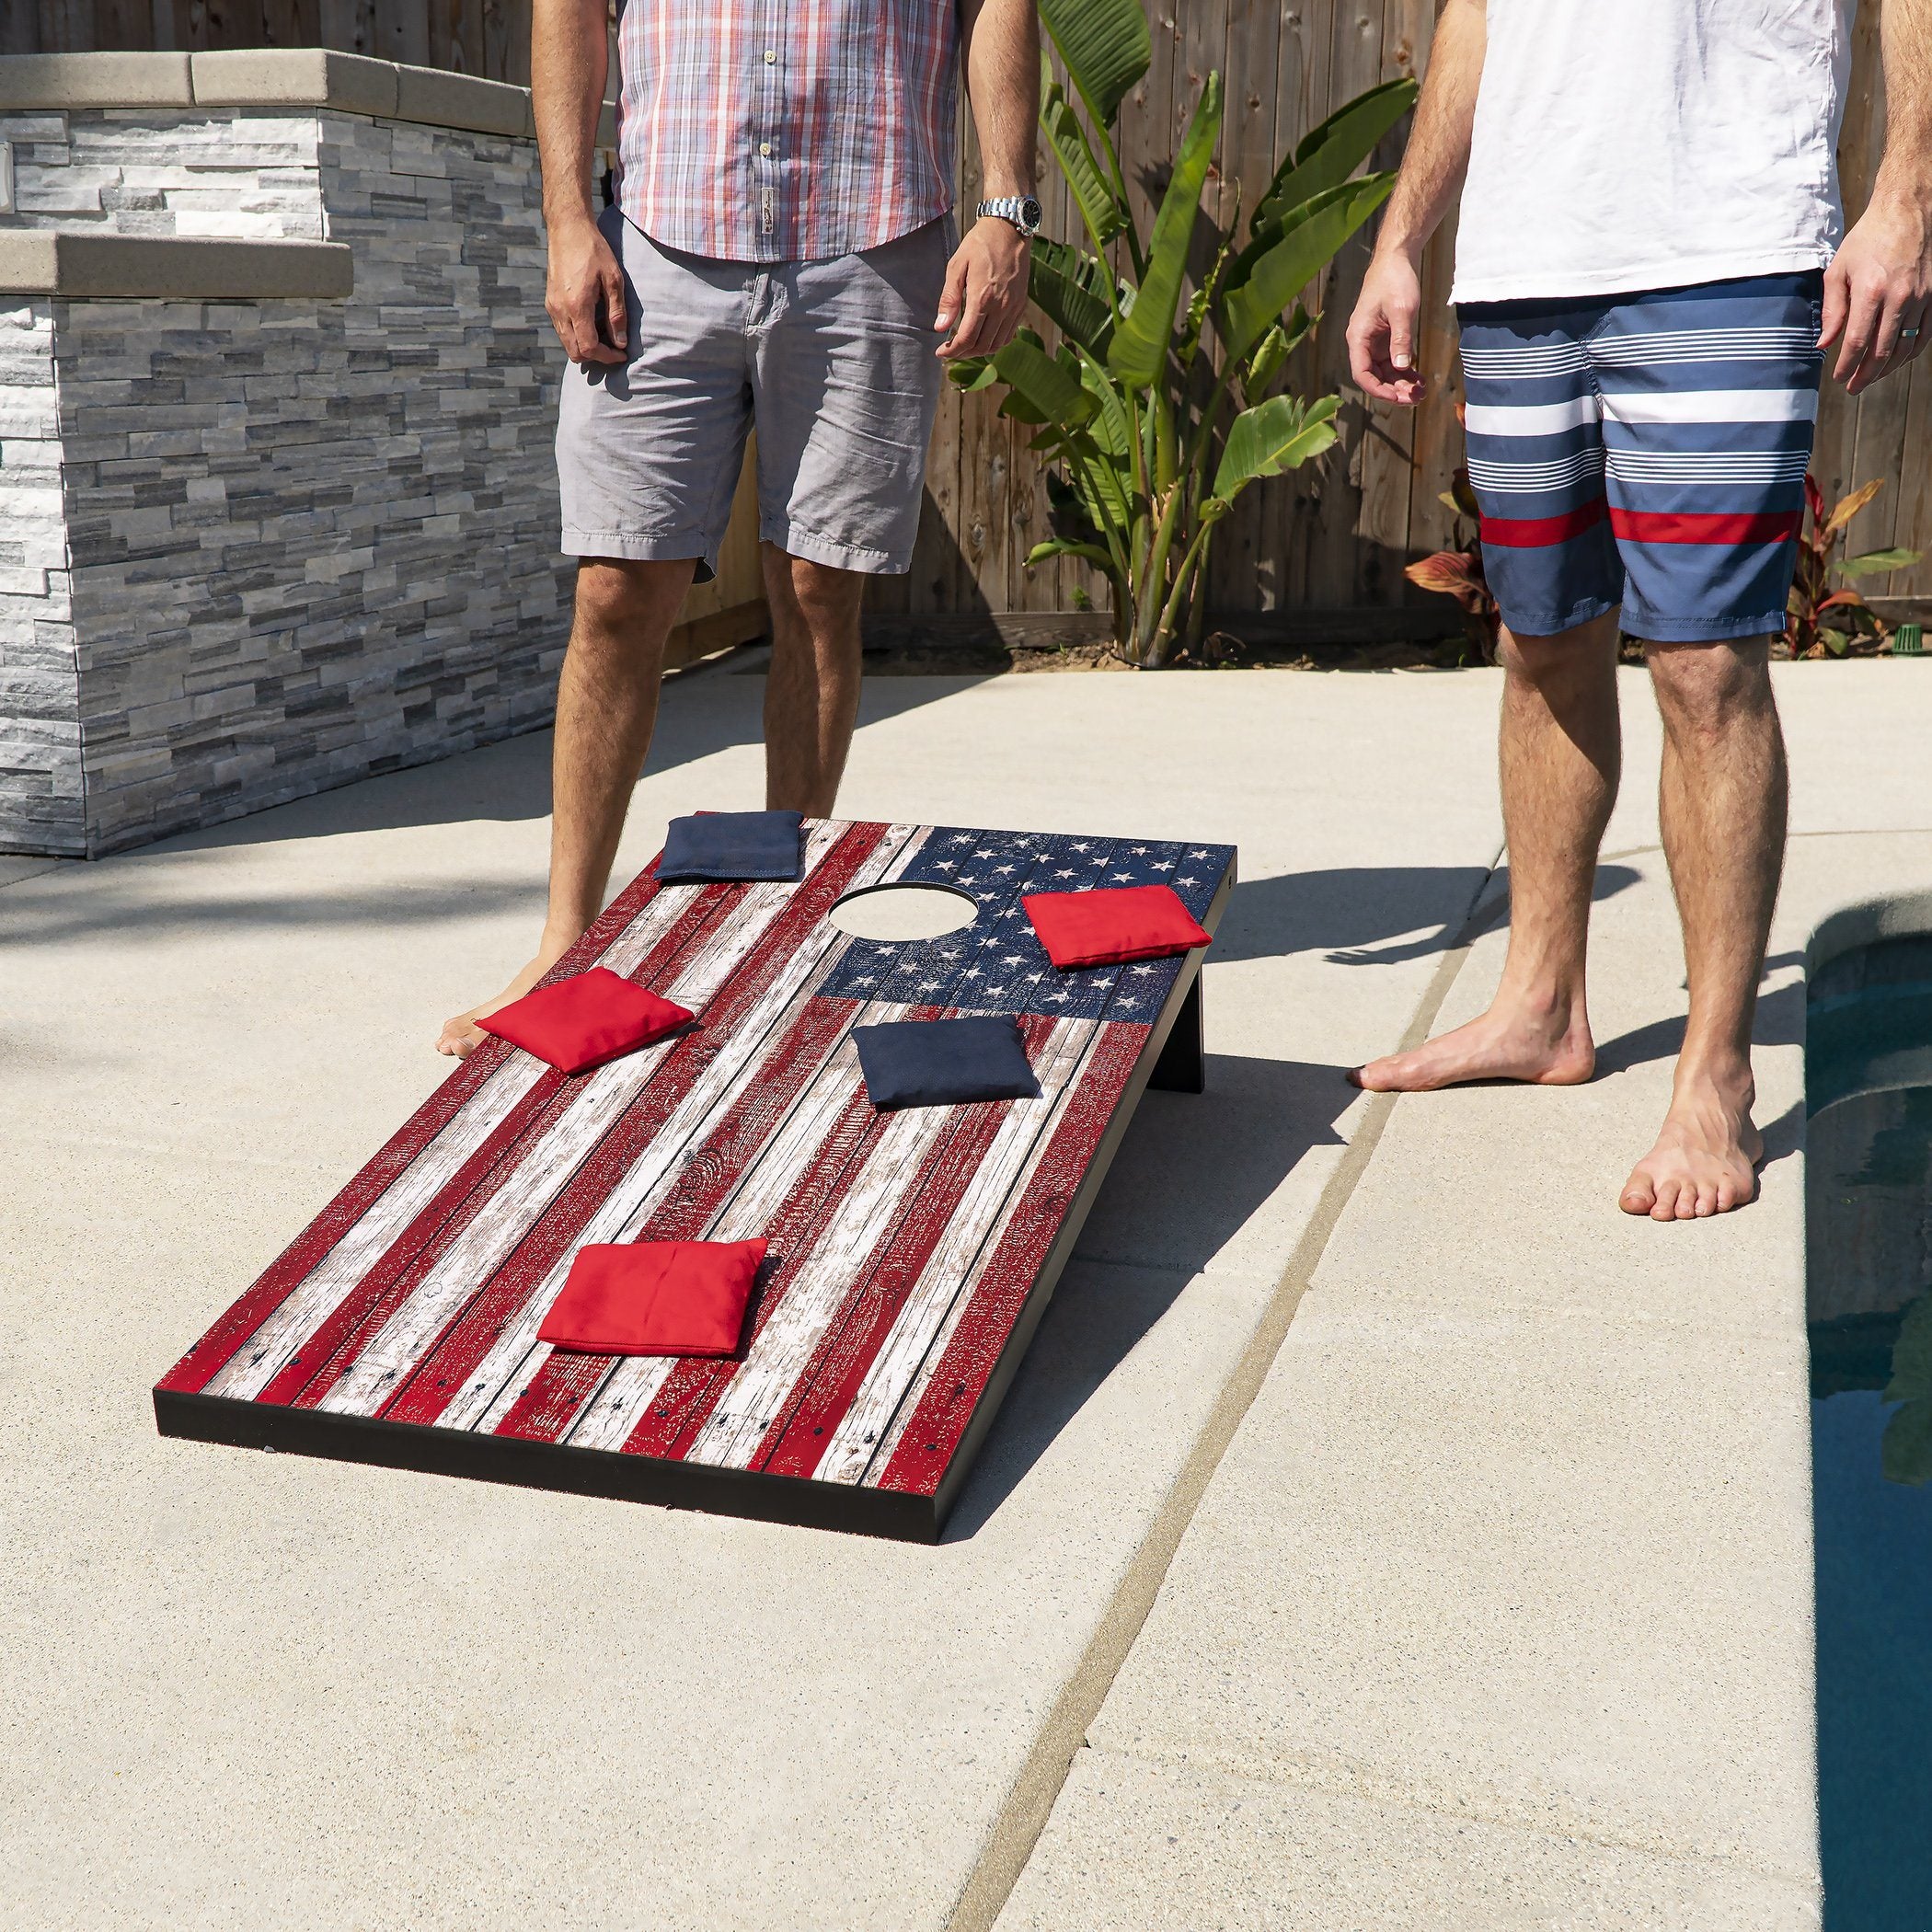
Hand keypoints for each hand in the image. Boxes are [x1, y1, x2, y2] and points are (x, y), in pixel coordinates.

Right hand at [545, 211, 628, 364]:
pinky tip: (593, 322)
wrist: (567, 228)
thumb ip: (617, 314)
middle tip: (614, 347)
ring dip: (586, 346)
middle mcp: (560, 310)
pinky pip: (563, 330)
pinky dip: (578, 335)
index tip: (622, 353)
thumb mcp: (614, 280)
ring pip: (567, 344)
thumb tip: (620, 342)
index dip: (607, 357)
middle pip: (575, 353)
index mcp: (576, 306)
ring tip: (605, 334)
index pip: (589, 348)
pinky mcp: (550, 302)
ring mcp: (552, 307)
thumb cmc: (594, 250)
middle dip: (596, 357)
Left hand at [934, 216, 1031, 359]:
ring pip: (997, 345)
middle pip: (981, 346)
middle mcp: (1001, 307)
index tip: (940, 351)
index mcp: (982, 298)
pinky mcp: (1020, 306)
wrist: (1009, 230)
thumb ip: (949, 299)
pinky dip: (995, 342)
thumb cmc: (979, 245)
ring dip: (979, 350)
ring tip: (965, 345)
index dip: (952, 351)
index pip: (967, 338)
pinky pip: (1009, 335)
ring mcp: (1013, 308)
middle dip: (963, 353)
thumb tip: (940, 328)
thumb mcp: (956, 266)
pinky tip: (983, 336)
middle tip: (950, 349)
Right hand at [1347, 250, 1425, 405]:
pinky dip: (1405, 371)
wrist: (1396, 260)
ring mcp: (1374, 342)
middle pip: (1374, 377)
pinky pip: (1393, 362)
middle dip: (1394, 391)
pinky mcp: (1385, 338)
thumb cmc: (1394, 280)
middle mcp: (1362, 343)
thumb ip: (1401, 339)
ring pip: (1385, 372)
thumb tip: (1401, 368)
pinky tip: (1419, 379)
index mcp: (1358, 337)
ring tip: (1421, 392)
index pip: (1362, 373)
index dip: (1378, 389)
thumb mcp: (1401, 310)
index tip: (1398, 397)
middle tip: (1416, 399)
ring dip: (1401, 384)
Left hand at [1821, 187, 1931, 394]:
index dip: (1847, 366)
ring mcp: (1922, 297)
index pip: (1857, 343)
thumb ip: (1832, 310)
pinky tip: (1898, 360)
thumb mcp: (1839, 270)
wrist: (1909, 209)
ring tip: (1872, 378)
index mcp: (1871, 291)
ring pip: (1906, 347)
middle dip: (1865, 375)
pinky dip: (1911, 352)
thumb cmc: (1869, 238)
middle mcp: (1900, 297)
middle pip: (1882, 351)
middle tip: (1853, 388)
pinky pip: (1925, 334)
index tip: (1838, 378)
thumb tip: (1824, 344)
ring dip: (1888, 369)